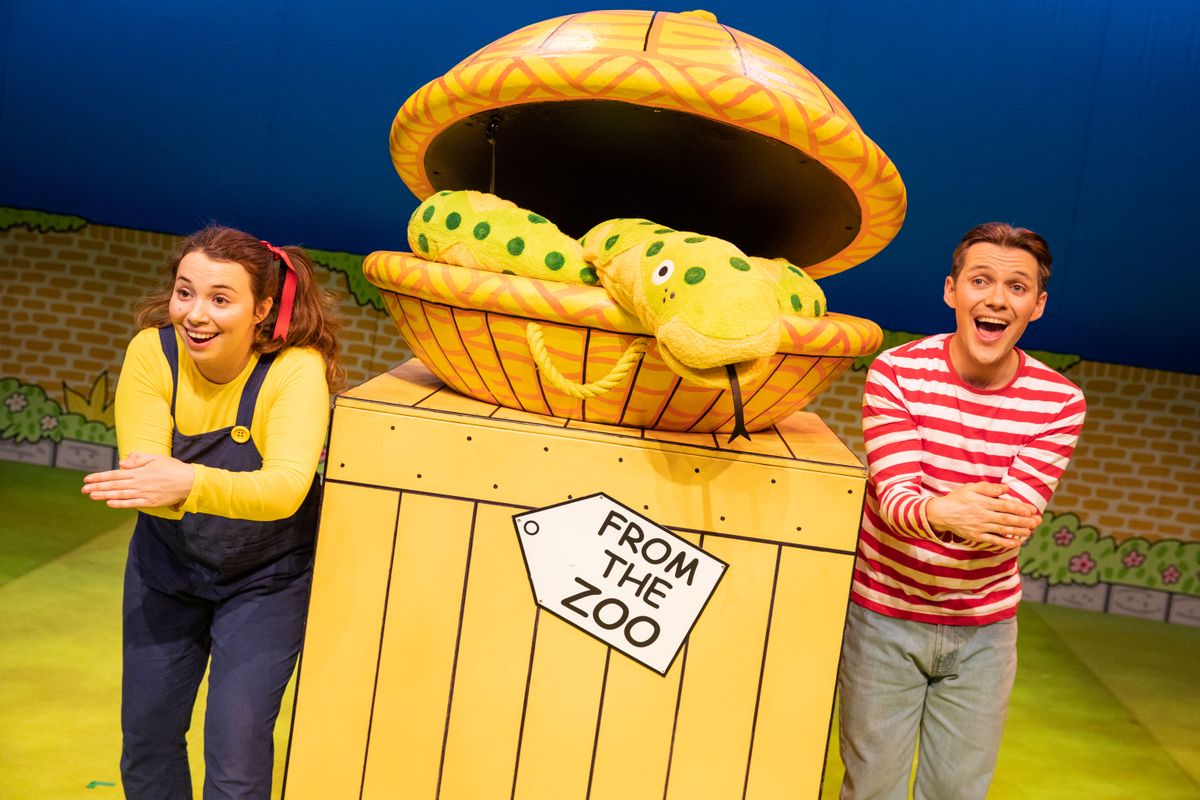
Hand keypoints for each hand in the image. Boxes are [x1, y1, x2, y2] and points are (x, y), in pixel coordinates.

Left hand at [82, 452, 194, 509]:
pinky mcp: (150, 502)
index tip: (87, 479)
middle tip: (83, 489)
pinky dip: (119, 504)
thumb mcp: (155, 458)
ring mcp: (144, 493)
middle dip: (97, 487)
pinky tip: (109, 503)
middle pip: (114, 485)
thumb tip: (121, 463)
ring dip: (104, 495)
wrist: (189, 482)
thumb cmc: (173, 468)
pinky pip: (132, 503)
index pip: (115, 474)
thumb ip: (138, 459)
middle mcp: (139, 482)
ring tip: (92, 496)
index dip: (100, 477)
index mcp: (139, 471)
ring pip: (120, 494)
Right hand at [926, 482, 1040, 551]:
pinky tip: (1016, 543)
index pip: (1004, 505)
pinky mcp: (976, 536)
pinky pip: (993, 540)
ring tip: (1030, 532)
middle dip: (1023, 521)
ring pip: (1002, 530)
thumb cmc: (957, 498)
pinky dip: (1005, 542)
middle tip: (1036, 522)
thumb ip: (989, 488)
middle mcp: (982, 515)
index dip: (1019, 508)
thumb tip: (1006, 488)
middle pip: (1006, 519)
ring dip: (1018, 531)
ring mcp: (979, 527)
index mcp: (982, 502)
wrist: (940, 513)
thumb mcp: (971, 488)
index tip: (1031, 510)